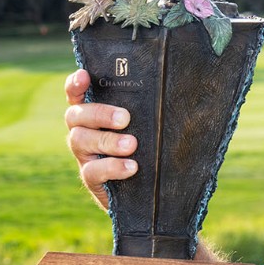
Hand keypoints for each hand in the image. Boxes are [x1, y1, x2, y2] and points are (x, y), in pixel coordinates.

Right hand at [64, 68, 138, 209]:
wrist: (148, 189)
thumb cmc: (149, 148)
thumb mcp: (149, 127)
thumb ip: (152, 110)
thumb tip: (188, 92)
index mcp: (95, 114)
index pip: (77, 94)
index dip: (75, 85)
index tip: (84, 75)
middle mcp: (84, 131)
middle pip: (75, 115)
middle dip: (100, 113)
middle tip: (125, 118)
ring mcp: (85, 155)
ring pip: (80, 141)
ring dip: (107, 141)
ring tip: (132, 145)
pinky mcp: (91, 178)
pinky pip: (91, 171)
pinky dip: (112, 167)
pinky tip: (131, 167)